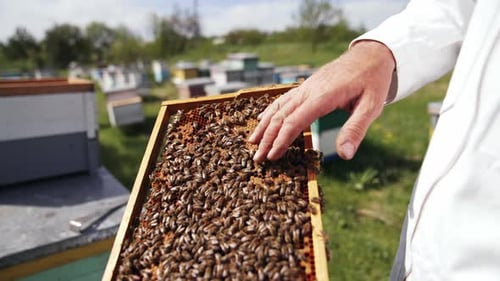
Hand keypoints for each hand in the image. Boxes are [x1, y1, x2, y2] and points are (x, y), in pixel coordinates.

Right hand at [248, 40, 395, 161]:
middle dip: (267, 137)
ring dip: (264, 125)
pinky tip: (262, 117)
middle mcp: (309, 90)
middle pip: (281, 116)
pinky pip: (284, 98)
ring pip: (279, 107)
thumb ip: (356, 130)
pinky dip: (271, 110)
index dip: (281, 140)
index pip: (295, 121)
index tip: (272, 157)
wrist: (371, 54)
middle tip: (257, 158)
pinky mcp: (307, 85)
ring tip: (252, 141)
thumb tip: (345, 155)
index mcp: (323, 96)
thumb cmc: (373, 81)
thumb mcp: (371, 107)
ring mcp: (306, 86)